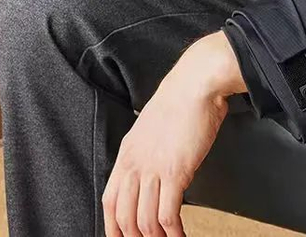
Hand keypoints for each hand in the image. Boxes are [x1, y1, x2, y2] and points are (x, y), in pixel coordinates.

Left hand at [102, 32, 244, 235]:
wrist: (195, 84)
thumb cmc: (180, 101)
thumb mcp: (151, 126)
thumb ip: (146, 151)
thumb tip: (151, 171)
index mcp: (127, 152)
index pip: (110, 200)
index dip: (113, 226)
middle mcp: (135, 163)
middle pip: (124, 216)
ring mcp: (154, 169)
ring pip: (145, 221)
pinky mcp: (175, 172)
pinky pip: (168, 215)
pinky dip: (173, 232)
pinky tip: (180, 235)